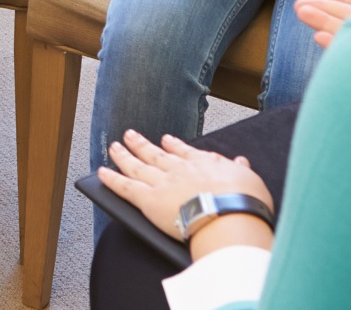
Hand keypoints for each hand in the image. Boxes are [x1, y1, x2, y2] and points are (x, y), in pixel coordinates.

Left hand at [97, 129, 271, 243]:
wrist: (228, 216)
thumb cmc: (243, 202)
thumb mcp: (250, 180)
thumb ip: (240, 169)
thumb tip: (241, 161)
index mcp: (202, 164)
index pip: (183, 151)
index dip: (173, 145)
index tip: (166, 140)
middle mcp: (178, 169)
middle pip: (155, 153)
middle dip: (141, 144)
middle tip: (130, 134)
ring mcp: (161, 183)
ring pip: (137, 165)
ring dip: (123, 155)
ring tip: (113, 147)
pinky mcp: (148, 200)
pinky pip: (125, 188)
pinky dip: (112, 180)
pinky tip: (100, 173)